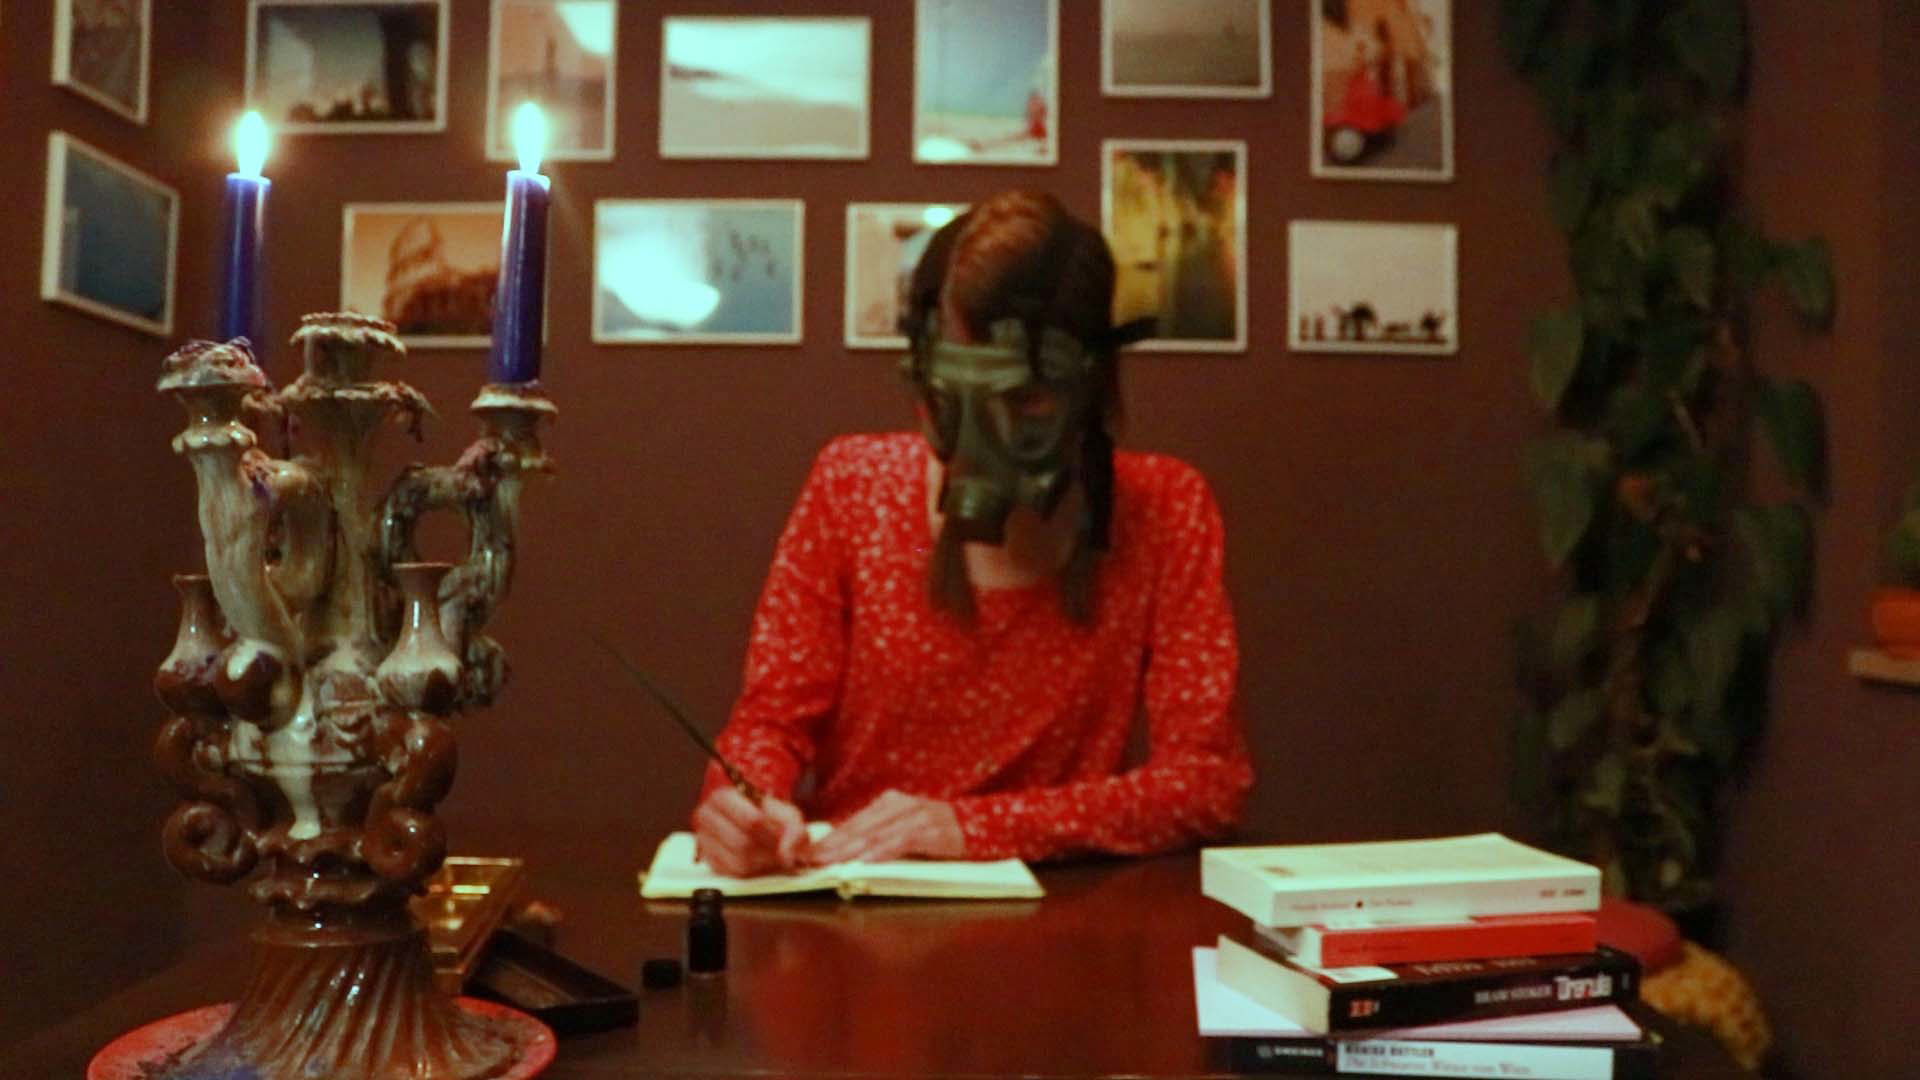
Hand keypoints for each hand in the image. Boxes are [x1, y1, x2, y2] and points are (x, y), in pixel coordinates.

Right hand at [692, 786, 808, 876]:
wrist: (754, 822)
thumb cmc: (768, 816)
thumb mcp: (786, 815)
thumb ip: (794, 831)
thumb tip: (788, 855)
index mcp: (724, 797)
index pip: (752, 820)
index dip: (772, 832)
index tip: (781, 835)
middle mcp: (707, 816)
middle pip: (743, 843)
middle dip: (767, 850)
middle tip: (779, 849)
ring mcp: (704, 840)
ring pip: (738, 861)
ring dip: (762, 862)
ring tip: (771, 854)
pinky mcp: (709, 860)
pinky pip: (733, 873)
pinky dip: (752, 871)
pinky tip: (759, 861)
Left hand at [809, 790, 963, 863]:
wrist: (983, 824)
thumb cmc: (940, 832)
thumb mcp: (906, 829)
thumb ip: (881, 836)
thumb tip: (849, 852)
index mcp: (891, 803)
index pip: (854, 822)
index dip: (831, 838)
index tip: (809, 852)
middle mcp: (901, 805)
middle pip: (860, 827)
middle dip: (833, 845)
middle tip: (810, 859)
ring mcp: (917, 816)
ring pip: (876, 833)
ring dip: (851, 849)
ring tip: (831, 861)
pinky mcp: (932, 830)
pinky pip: (902, 841)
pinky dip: (883, 851)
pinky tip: (867, 860)